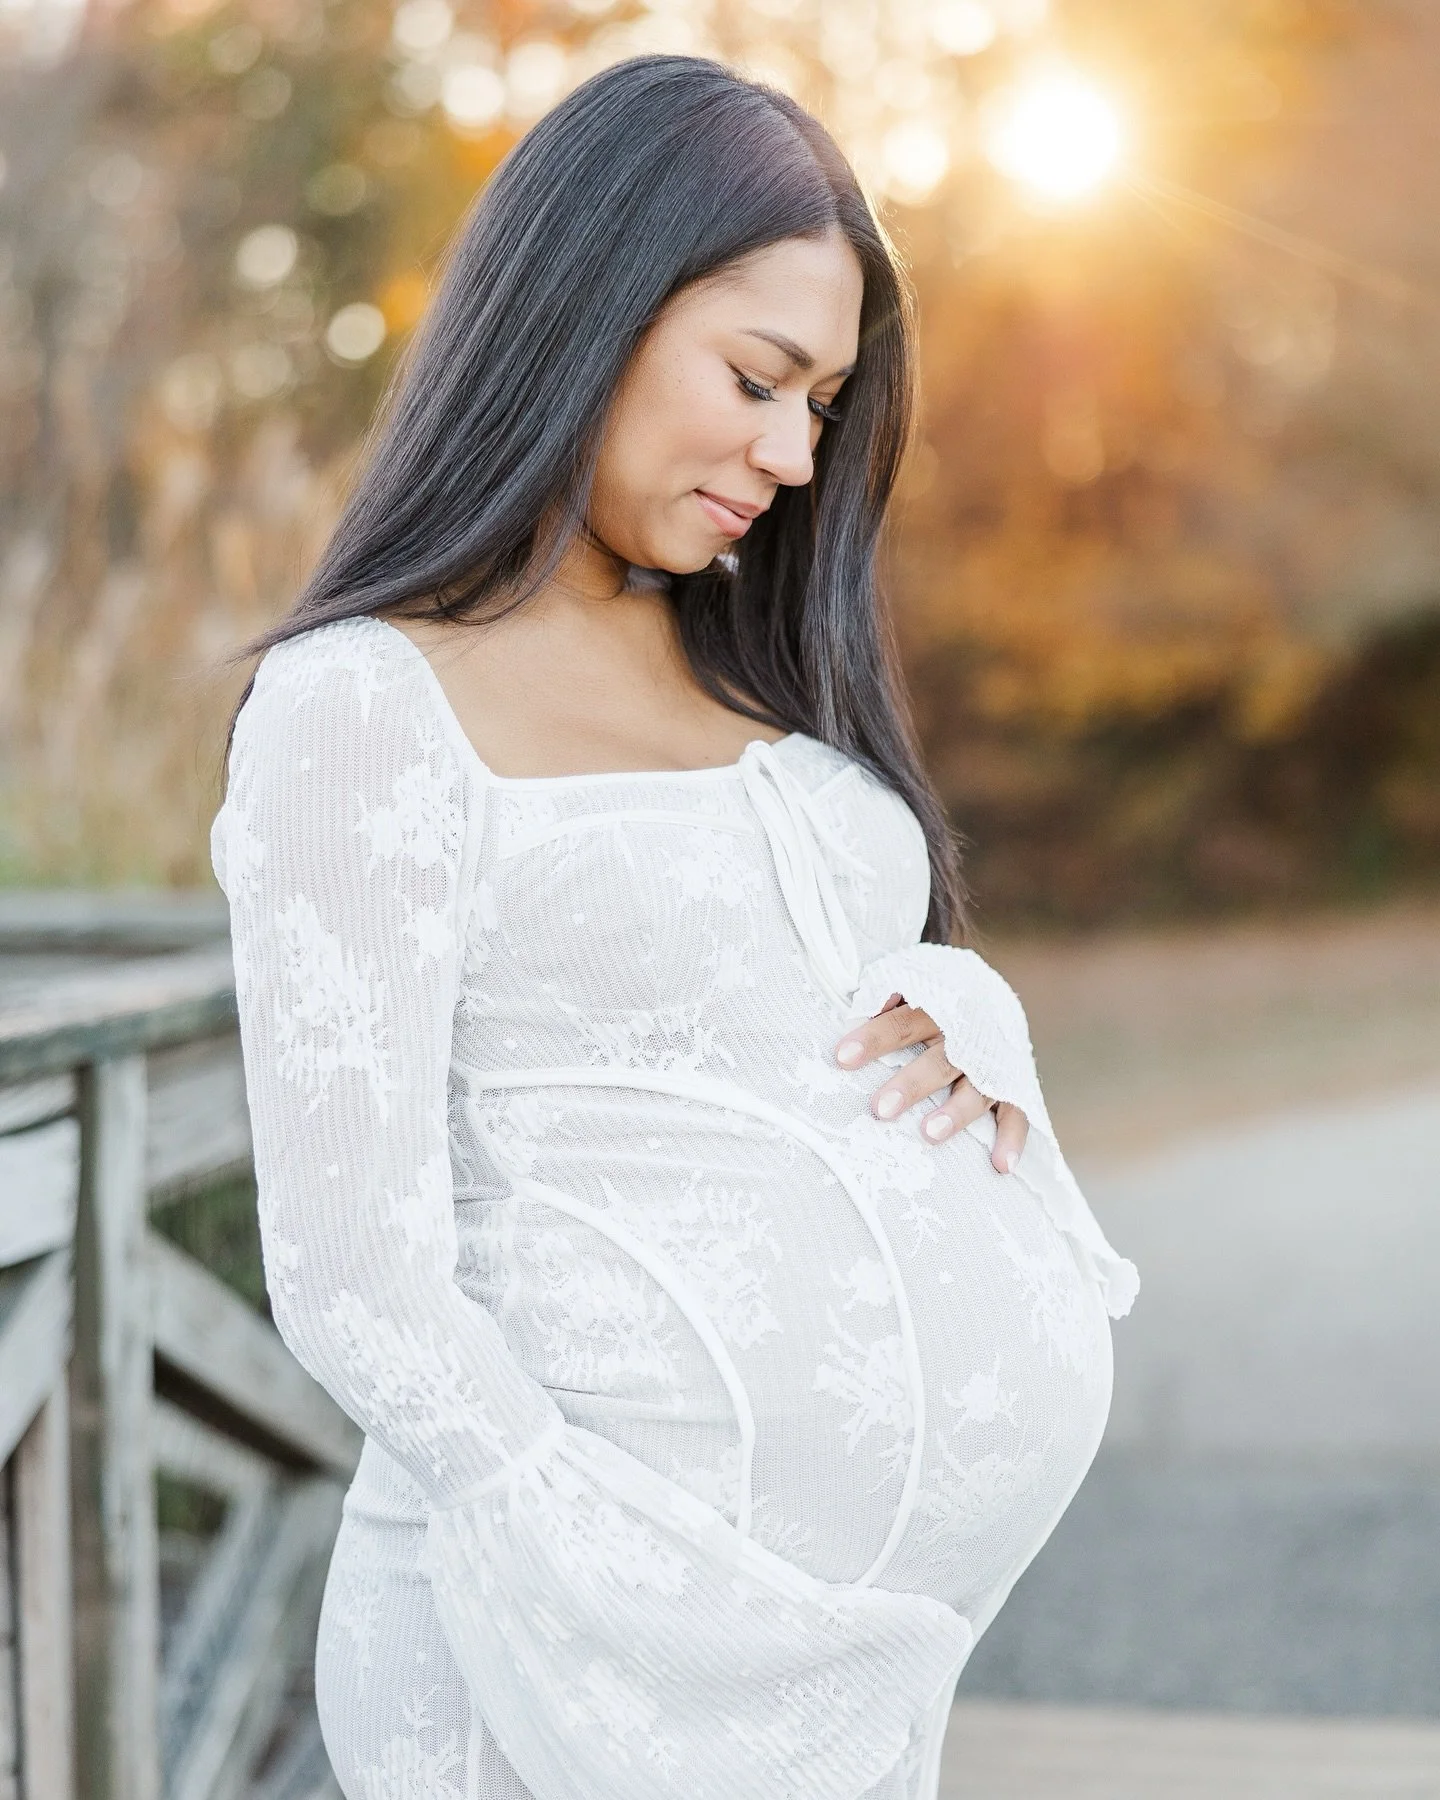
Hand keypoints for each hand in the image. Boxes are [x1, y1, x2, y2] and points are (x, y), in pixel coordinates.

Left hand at [833, 992, 1029, 1172]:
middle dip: (911, 1084)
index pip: (903, 1022)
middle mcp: (968, 1037)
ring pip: (978, 1089)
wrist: (991, 994)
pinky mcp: (1015, 1085)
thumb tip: (849, 1014)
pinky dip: (1013, 1139)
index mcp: (938, 1007)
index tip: (842, 1058)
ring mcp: (994, 1063)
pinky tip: (1002, 1165)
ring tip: (929, 1134)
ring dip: (956, 1112)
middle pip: (939, 1060)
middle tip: (881, 1109)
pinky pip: (1017, 1113)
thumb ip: (882, 997)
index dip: (874, 1038)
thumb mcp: (910, 986)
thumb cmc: (931, 1000)